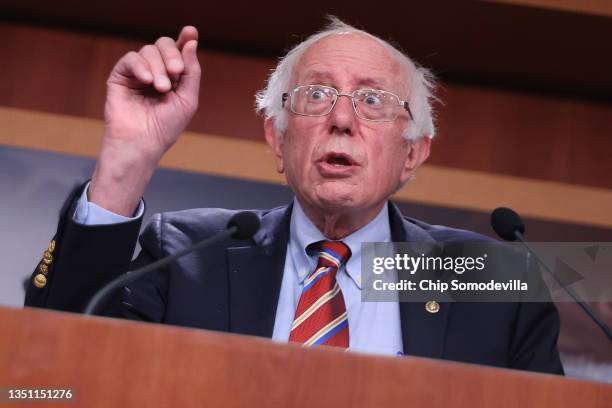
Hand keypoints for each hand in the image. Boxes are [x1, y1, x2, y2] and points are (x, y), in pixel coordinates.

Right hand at [90, 26, 200, 215]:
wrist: (142, 143)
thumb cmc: (166, 126)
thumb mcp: (187, 98)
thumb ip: (191, 71)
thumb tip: (191, 41)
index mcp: (173, 77)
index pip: (179, 52)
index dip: (185, 39)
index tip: (190, 31)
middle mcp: (156, 72)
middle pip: (164, 46)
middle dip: (172, 55)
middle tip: (176, 72)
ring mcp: (137, 74)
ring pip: (149, 51)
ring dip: (158, 67)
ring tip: (161, 88)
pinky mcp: (120, 77)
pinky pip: (131, 59)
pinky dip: (141, 66)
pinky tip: (147, 81)